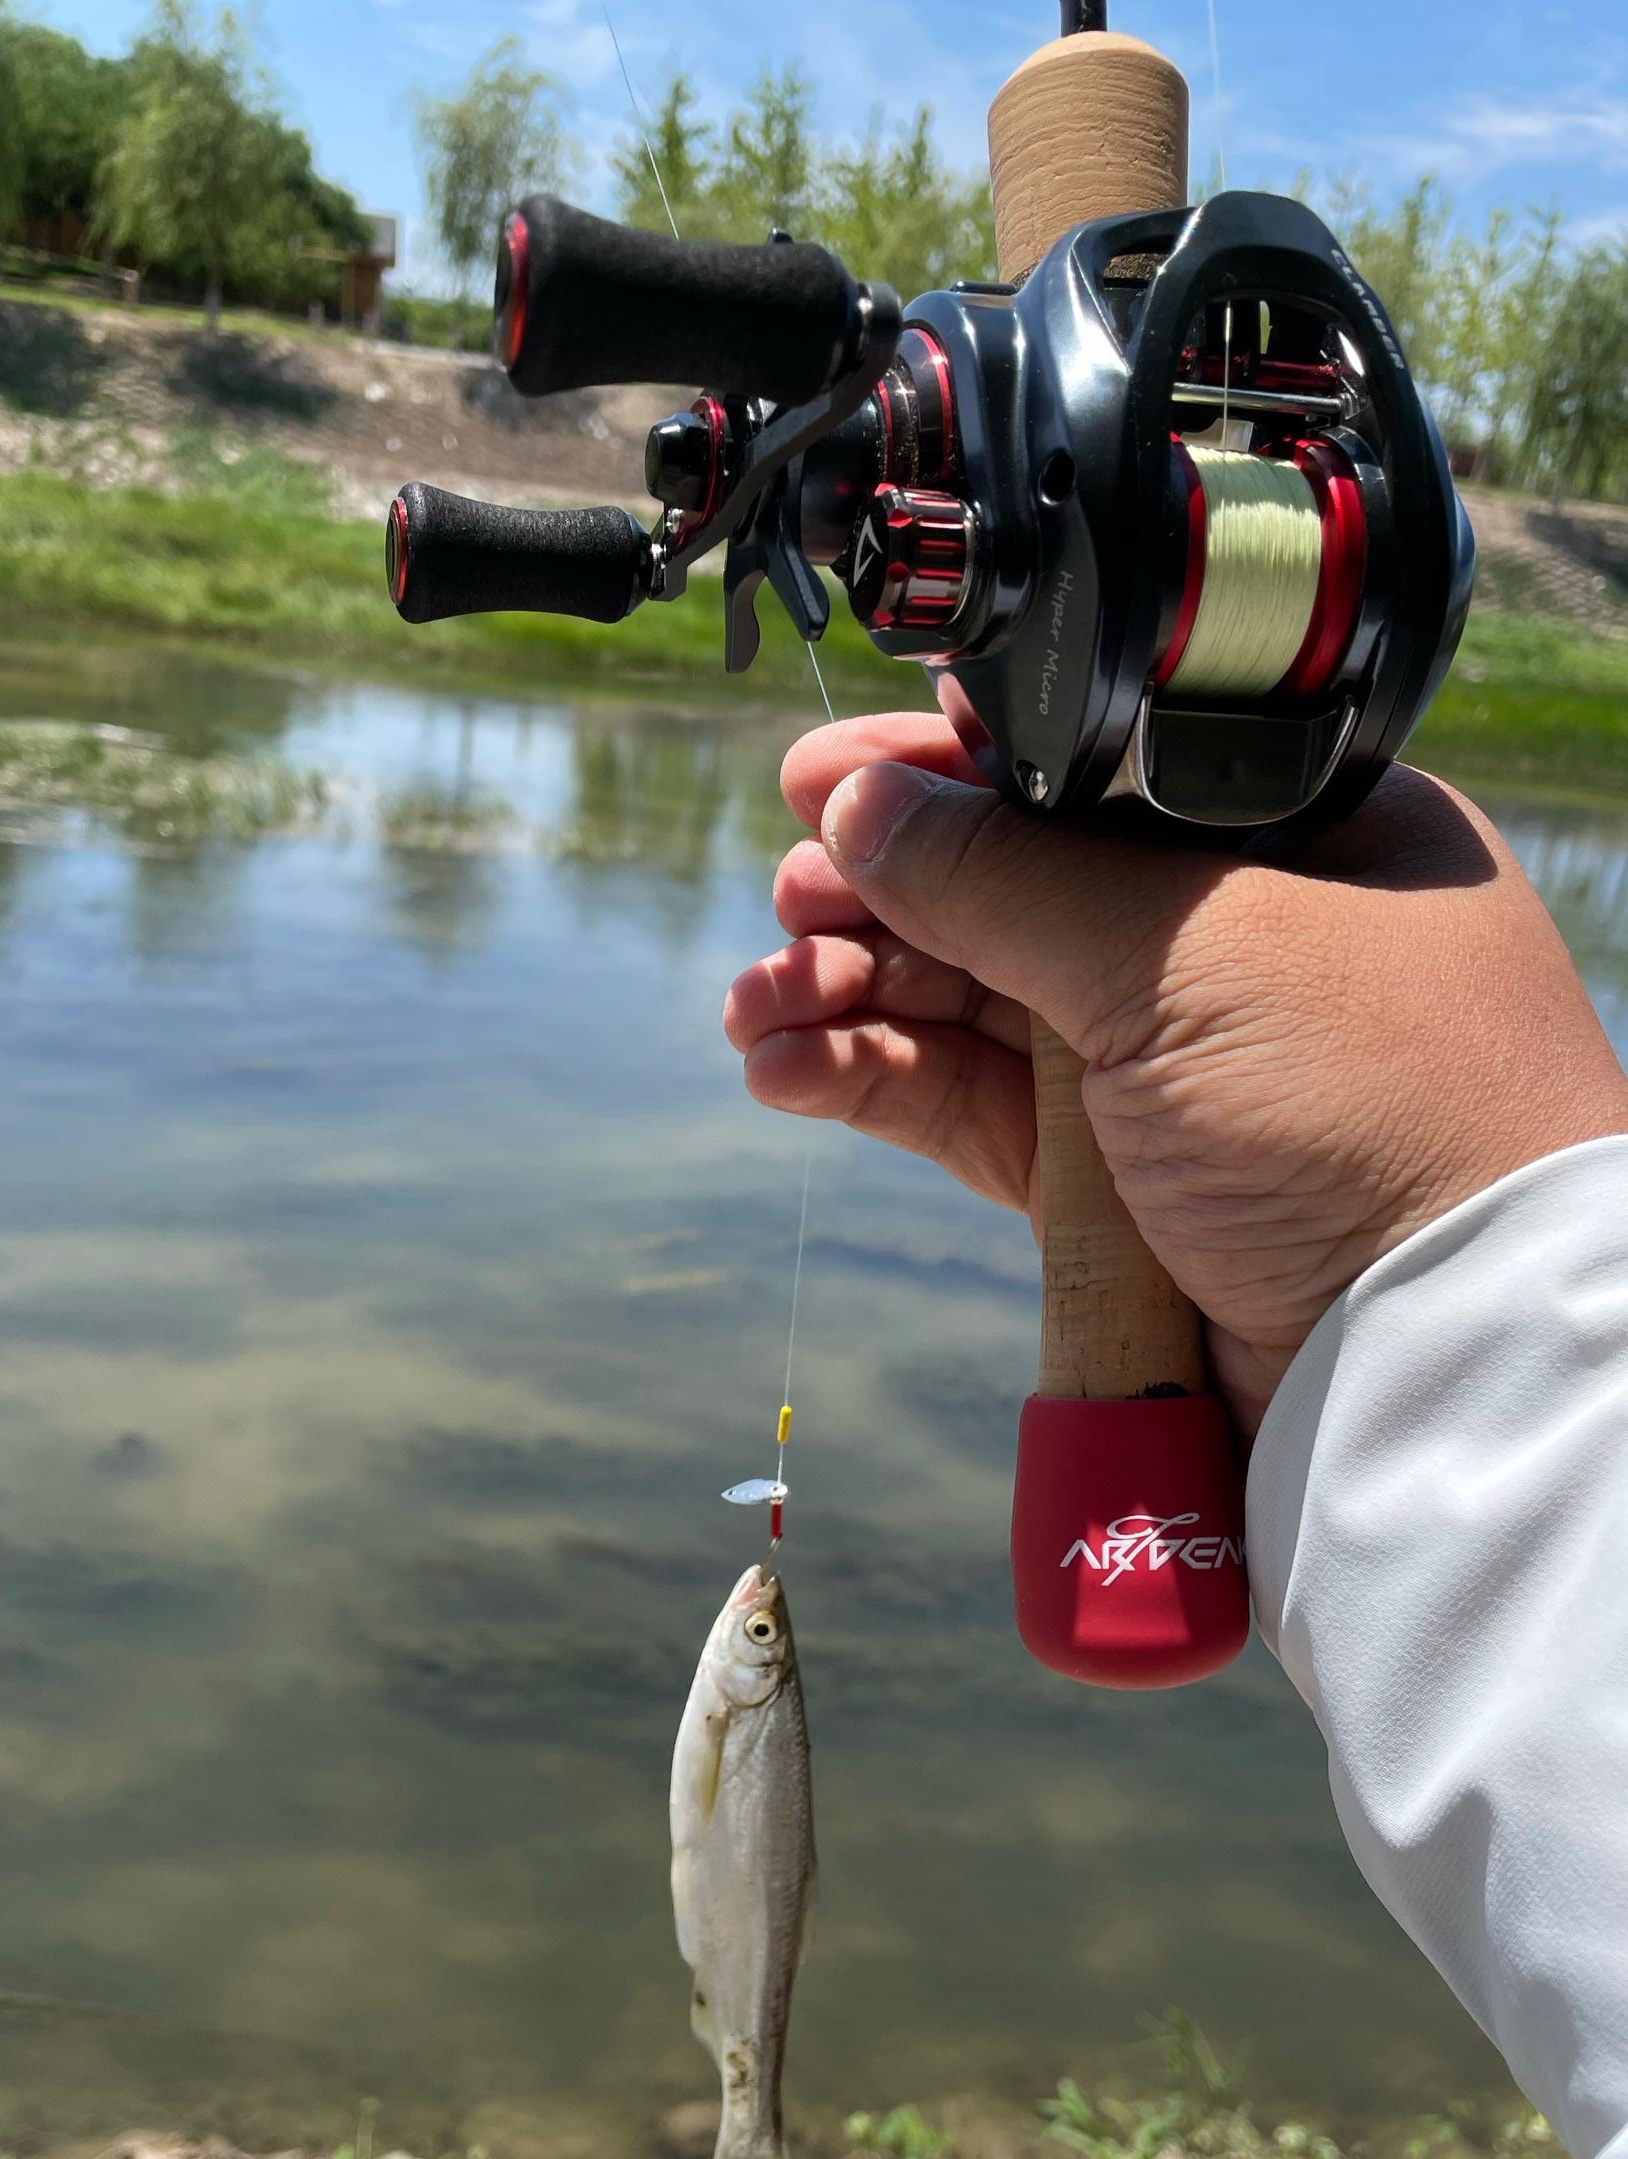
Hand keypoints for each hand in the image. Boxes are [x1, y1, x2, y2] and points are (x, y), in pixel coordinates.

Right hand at [723, 714, 1627, 1432]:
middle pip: (1010, 888)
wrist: (1430, 1357)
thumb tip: (857, 802)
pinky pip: (964, 1108)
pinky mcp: (1105, 1187)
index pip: (1086, 776)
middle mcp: (1232, 945)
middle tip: (789, 896)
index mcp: (1298, 838)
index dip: (945, 770)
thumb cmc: (1365, 1111)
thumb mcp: (1185, 951)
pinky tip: (787, 1066)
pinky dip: (870, 1079)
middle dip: (880, 890)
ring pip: (970, 1004)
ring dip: (851, 990)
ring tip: (759, 1006)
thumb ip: (1006, 874)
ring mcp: (1164, 1073)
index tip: (822, 775)